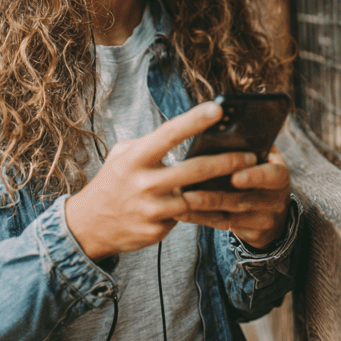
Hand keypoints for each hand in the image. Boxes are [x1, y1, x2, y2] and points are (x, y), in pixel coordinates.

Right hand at [65, 101, 257, 261]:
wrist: (89, 225)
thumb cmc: (113, 181)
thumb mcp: (122, 156)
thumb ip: (151, 144)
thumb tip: (187, 129)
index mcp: (134, 158)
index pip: (168, 134)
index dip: (194, 120)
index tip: (219, 109)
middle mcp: (142, 183)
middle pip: (193, 171)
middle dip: (226, 162)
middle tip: (251, 155)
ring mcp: (150, 210)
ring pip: (196, 199)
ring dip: (223, 191)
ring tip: (245, 181)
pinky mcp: (155, 231)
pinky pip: (187, 220)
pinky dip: (206, 212)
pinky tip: (225, 206)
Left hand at [177, 147, 291, 250]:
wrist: (274, 211)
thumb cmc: (261, 174)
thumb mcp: (265, 159)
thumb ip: (251, 147)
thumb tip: (223, 126)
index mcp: (279, 176)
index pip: (271, 176)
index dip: (254, 177)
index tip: (235, 177)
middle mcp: (275, 199)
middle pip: (243, 199)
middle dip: (215, 197)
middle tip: (190, 193)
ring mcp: (264, 219)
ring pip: (230, 215)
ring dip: (203, 208)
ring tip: (181, 201)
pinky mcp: (251, 233)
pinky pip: (223, 225)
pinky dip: (200, 218)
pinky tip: (182, 212)